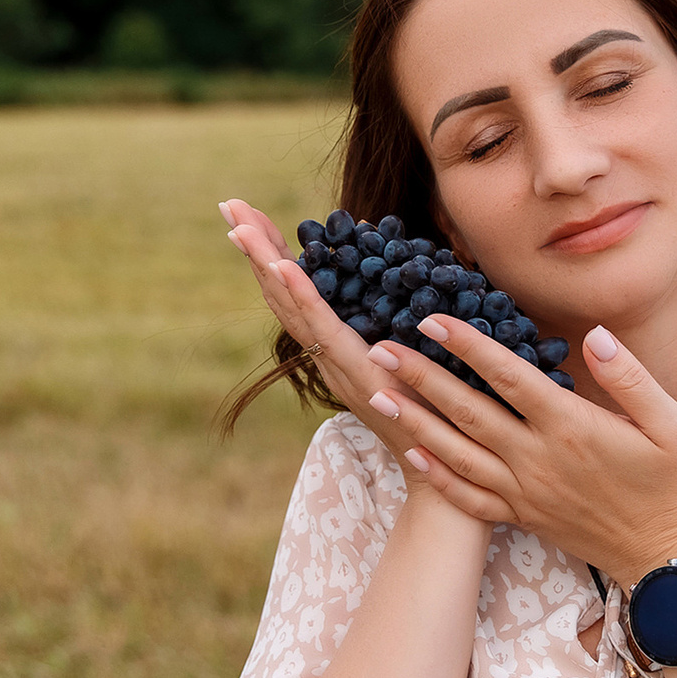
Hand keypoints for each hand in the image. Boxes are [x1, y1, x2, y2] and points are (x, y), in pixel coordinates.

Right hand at [220, 198, 508, 509]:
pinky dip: (300, 295)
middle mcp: (329, 356)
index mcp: (339, 348)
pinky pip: (322, 329)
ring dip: (266, 262)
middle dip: (256, 247)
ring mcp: (338, 364)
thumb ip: (404, 330)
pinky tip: (283, 266)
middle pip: (282, 293)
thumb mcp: (416, 359)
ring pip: (293, 306)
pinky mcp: (356, 372)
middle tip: (229, 203)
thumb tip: (406, 286)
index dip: (272, 254)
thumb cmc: (438, 417)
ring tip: (241, 224)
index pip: (297, 293)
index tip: (250, 216)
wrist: (447, 473)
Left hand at [362, 312, 676, 580]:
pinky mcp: (523, 516)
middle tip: (380, 350)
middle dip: (421, 378)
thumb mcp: (673, 424)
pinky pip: (470, 497)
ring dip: (415, 422)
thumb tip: (595, 335)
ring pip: (458, 452)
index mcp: (571, 427)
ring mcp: (525, 492)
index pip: (508, 377)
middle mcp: (538, 459)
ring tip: (376, 394)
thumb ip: (631, 377)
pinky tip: (412, 453)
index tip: (431, 319)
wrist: (668, 558)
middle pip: (468, 411)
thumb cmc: (676, 484)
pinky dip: (437, 475)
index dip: (468, 345)